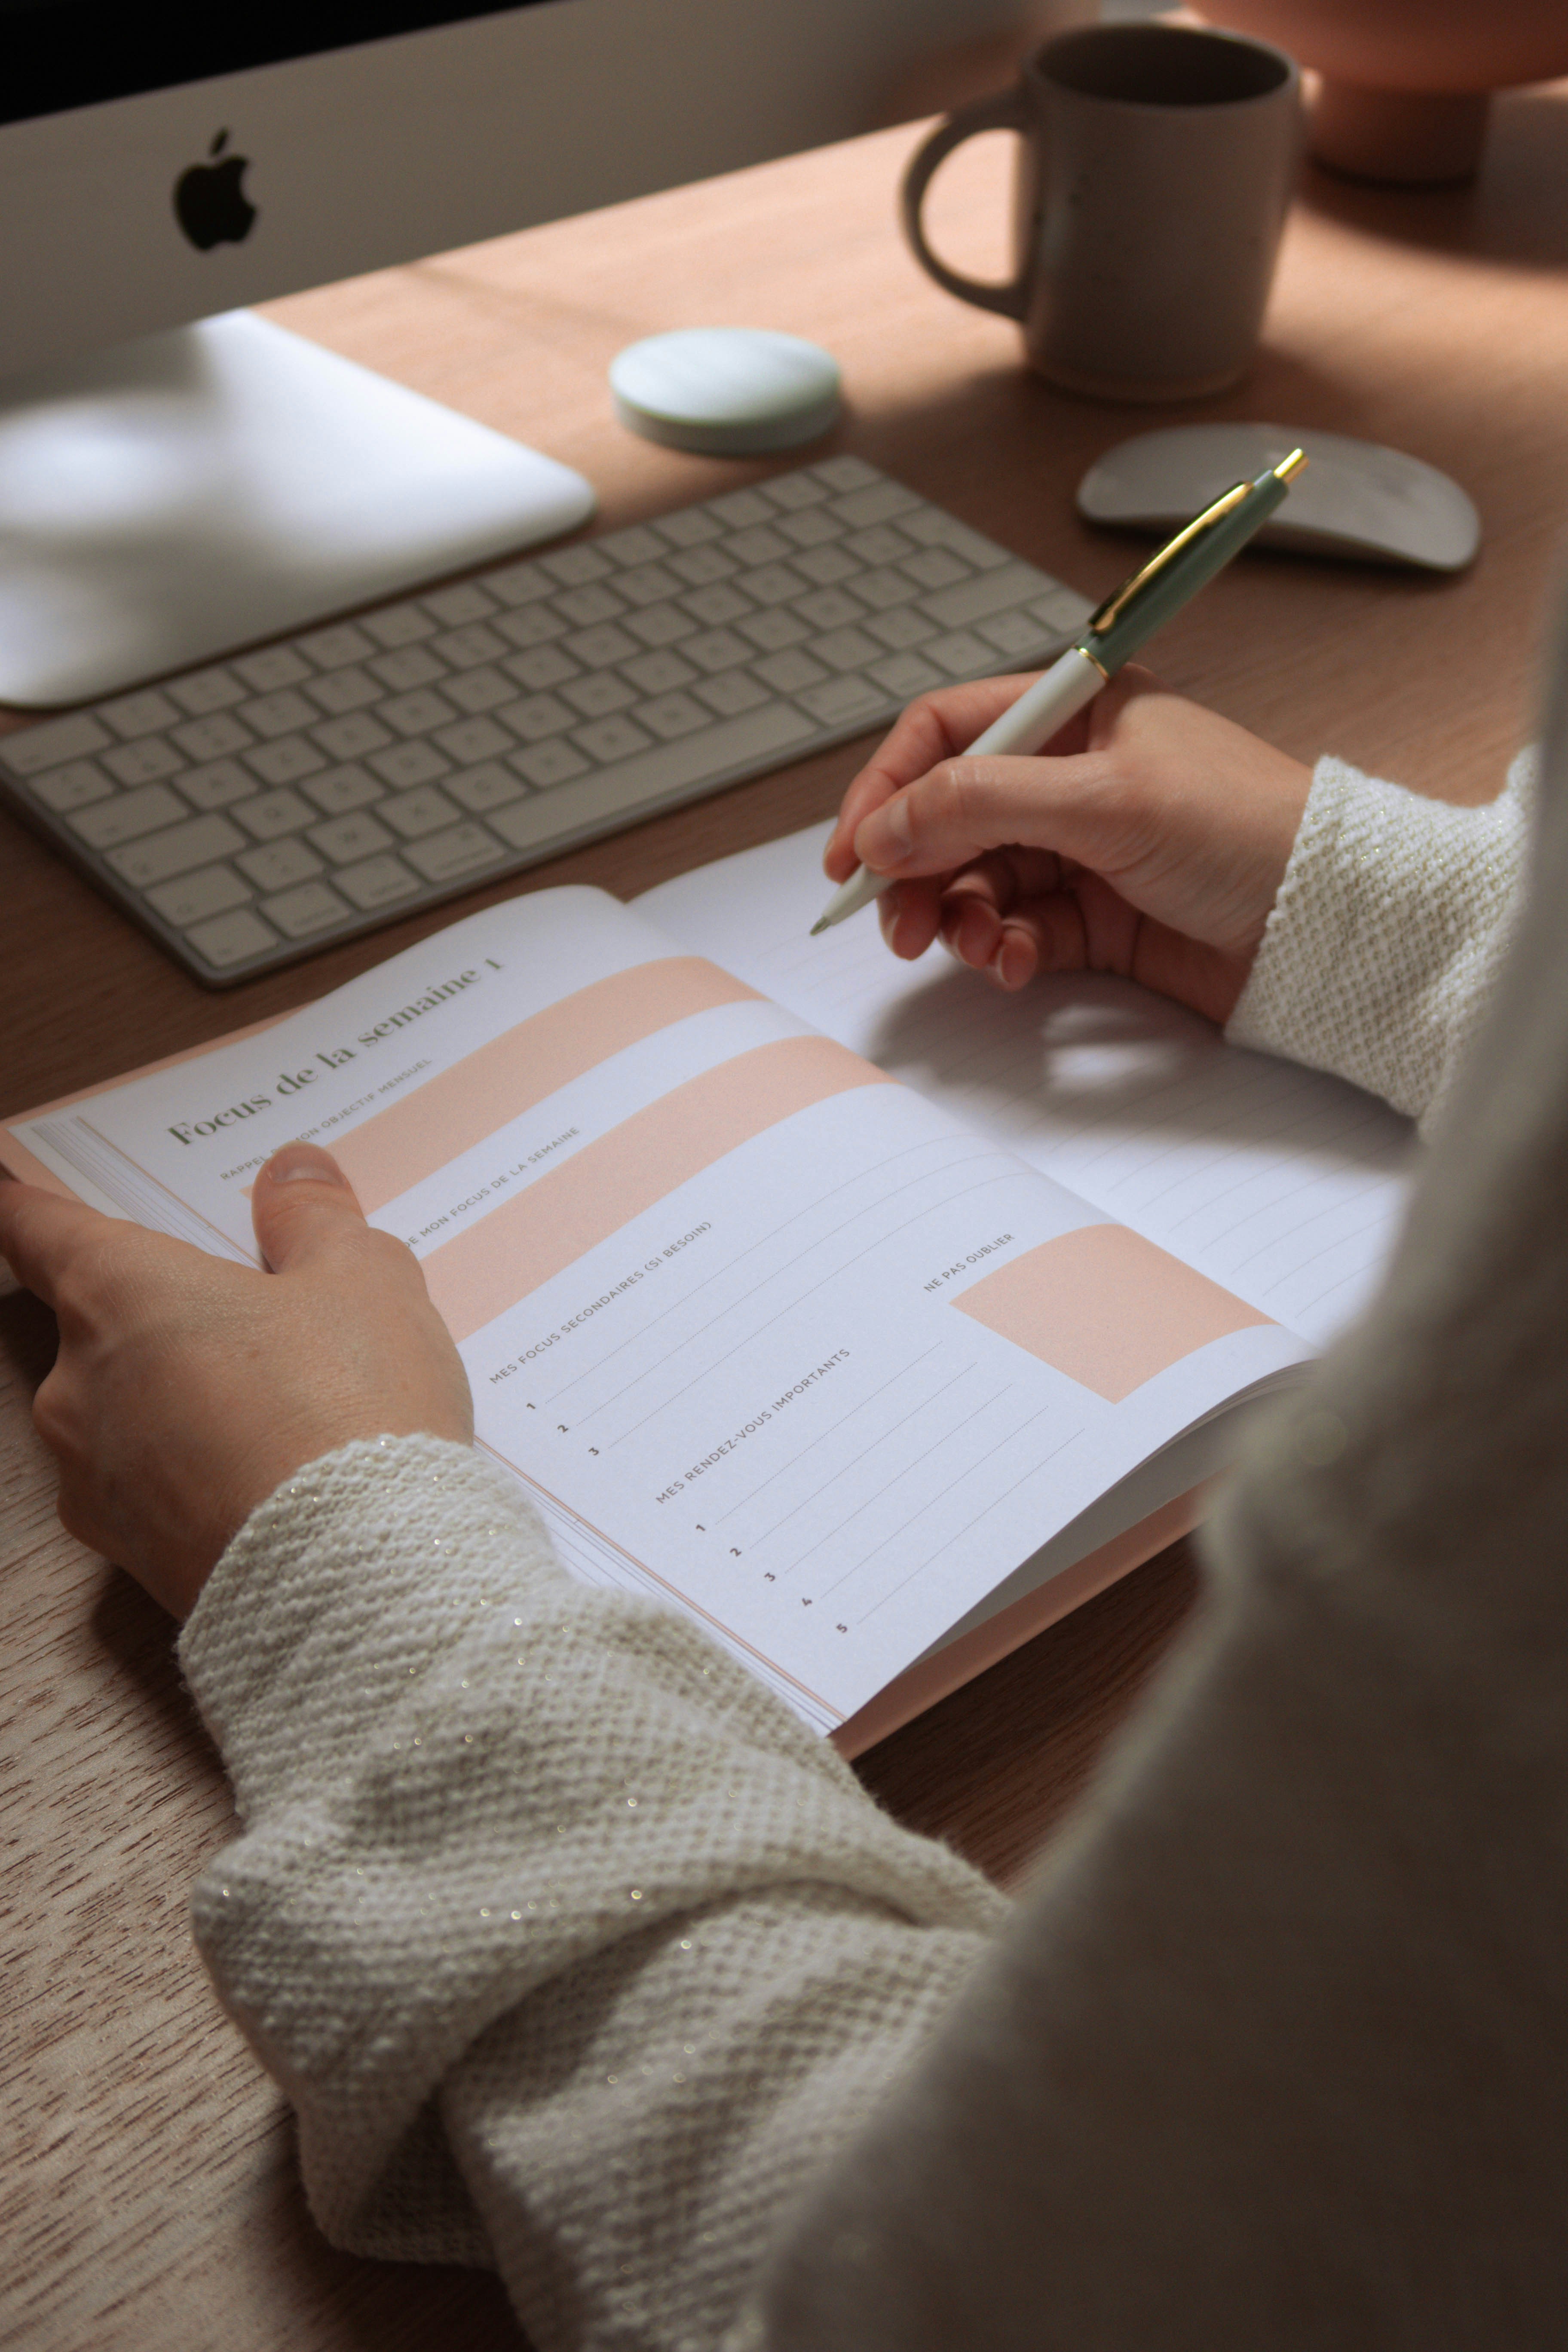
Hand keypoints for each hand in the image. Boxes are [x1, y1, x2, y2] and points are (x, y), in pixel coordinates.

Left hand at [0, 1143, 471, 1618]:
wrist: (358, 1582)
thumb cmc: (349, 1411)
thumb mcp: (362, 1281)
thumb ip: (315, 1218)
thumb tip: (290, 1173)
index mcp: (118, 1293)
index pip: (38, 1228)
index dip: (24, 1200)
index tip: (7, 1188)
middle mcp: (78, 1384)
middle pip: (97, 1324)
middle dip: (161, 1314)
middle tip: (247, 1312)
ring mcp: (94, 1477)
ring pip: (126, 1410)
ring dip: (180, 1398)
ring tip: (287, 1407)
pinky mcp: (127, 1554)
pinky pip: (153, 1487)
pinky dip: (198, 1472)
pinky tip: (276, 1479)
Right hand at [824, 665, 1312, 1025]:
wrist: (1331, 922)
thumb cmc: (1248, 830)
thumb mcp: (1104, 799)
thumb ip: (982, 805)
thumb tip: (884, 828)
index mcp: (1077, 711)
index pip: (946, 732)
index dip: (888, 788)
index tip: (851, 853)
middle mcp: (1071, 775)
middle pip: (948, 816)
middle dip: (916, 871)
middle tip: (899, 925)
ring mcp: (1081, 849)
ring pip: (976, 881)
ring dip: (961, 918)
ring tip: (978, 948)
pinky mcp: (1095, 918)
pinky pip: (1017, 930)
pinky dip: (1005, 950)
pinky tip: (1020, 965)